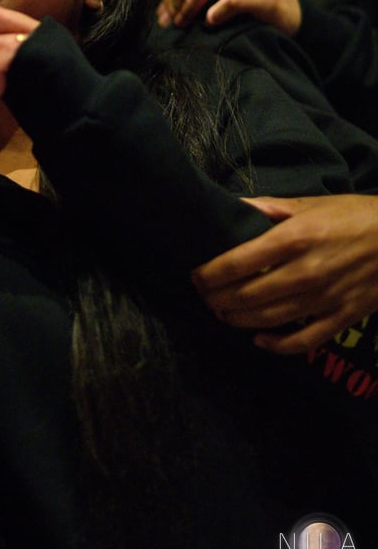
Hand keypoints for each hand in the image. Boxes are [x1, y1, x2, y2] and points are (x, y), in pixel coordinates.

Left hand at [156, 0, 301, 33]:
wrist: (296, 15)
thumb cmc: (255, 7)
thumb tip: (167, 8)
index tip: (164, 17)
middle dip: (176, 0)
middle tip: (174, 23)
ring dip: (189, 6)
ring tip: (187, 24)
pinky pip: (231, 1)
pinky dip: (216, 13)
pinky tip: (211, 23)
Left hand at [192, 194, 377, 352]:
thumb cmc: (353, 215)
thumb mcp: (309, 203)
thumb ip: (267, 207)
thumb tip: (232, 207)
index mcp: (293, 238)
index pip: (236, 263)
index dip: (209, 274)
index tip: (195, 275)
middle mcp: (305, 271)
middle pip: (246, 295)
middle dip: (217, 299)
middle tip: (204, 296)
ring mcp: (324, 298)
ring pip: (268, 319)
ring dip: (238, 320)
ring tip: (223, 313)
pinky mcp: (342, 317)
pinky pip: (303, 339)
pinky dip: (277, 345)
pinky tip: (259, 340)